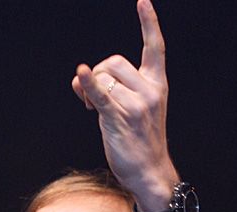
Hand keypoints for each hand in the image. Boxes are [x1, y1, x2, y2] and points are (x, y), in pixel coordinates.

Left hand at [71, 0, 176, 211]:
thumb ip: (108, 88)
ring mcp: (136, 104)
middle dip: (98, 75)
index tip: (142, 1)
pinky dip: (87, 84)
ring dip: (89, 89)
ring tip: (90, 108)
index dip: (149, 23)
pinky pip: (100, 94)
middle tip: (92, 98)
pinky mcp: (119, 117)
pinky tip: (80, 76)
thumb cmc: (139, 141)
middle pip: (113, 62)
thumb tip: (78, 76)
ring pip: (103, 77)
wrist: (149, 171)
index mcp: (157, 84)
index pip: (155, 47)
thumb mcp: (131, 108)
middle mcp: (150, 90)